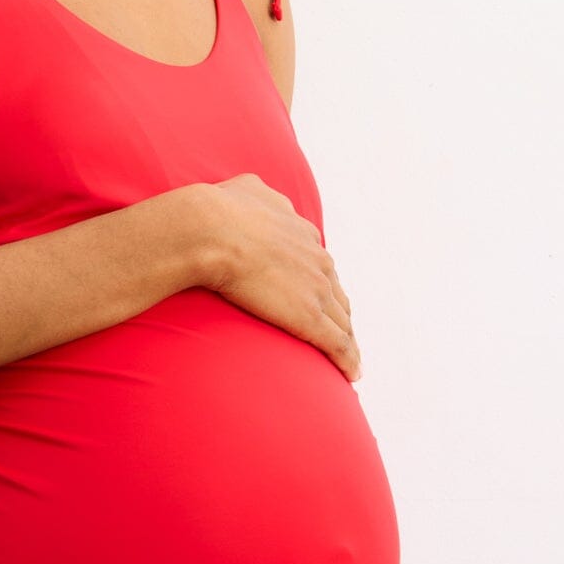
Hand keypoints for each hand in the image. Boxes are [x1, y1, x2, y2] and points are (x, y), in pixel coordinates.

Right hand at [203, 173, 362, 382]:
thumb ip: (254, 193)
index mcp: (301, 232)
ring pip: (343, 320)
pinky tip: (351, 374)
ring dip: (347, 338)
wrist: (211, 230)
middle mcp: (317, 259)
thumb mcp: (244, 189)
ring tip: (347, 356)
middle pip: (337, 292)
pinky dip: (348, 360)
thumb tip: (250, 192)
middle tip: (337, 331)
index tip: (315, 295)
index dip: (319, 281)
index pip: (319, 262)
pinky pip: (337, 344)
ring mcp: (317, 289)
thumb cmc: (217, 211)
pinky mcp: (310, 317)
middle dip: (338, 311)